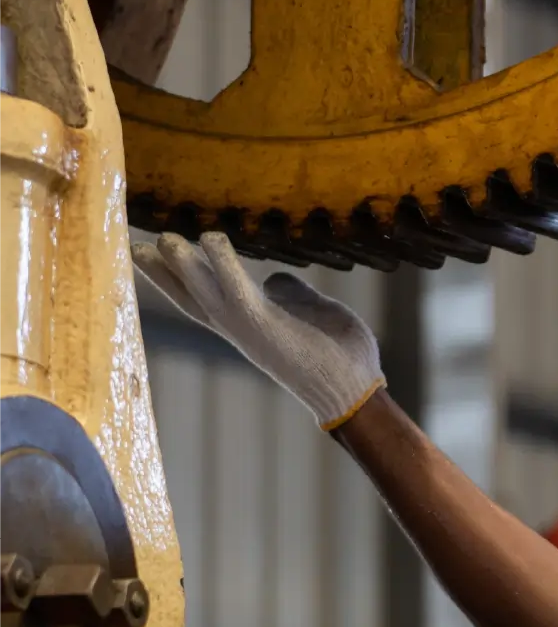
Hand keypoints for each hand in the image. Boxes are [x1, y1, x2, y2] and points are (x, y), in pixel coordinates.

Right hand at [132, 231, 385, 429]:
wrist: (356, 389)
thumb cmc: (337, 353)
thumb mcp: (310, 311)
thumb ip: (290, 294)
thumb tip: (275, 279)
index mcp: (249, 324)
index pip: (203, 297)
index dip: (176, 277)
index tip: (151, 254)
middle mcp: (240, 329)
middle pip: (190, 297)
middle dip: (162, 273)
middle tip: (133, 245)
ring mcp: (249, 329)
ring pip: (205, 293)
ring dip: (182, 266)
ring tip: (162, 238)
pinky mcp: (265, 326)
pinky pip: (237, 289)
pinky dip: (222, 263)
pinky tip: (208, 238)